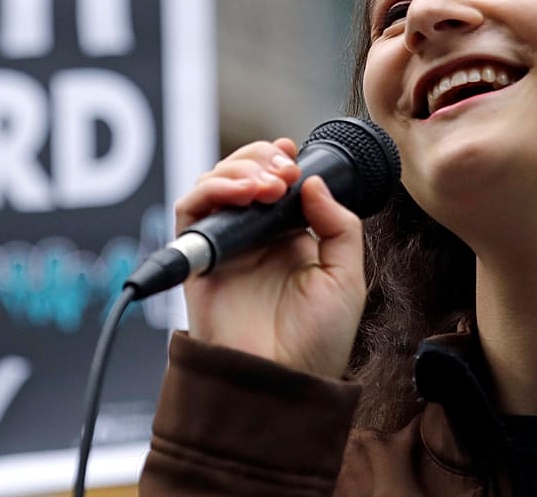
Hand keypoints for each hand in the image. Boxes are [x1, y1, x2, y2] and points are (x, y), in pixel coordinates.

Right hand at [177, 139, 366, 379]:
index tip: (292, 155)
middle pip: (240, 175)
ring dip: (237, 170)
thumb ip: (339, 225)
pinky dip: (210, 190)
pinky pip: (189, 211)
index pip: (274, 182)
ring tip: (266, 184)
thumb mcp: (347, 277)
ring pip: (212, 185)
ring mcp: (224, 248)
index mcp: (288, 239)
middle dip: (258, 160)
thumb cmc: (316, 343)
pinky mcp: (198, 260)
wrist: (283, 381)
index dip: (277, 160)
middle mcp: (253, 239)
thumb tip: (312, 182)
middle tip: (282, 172)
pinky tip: (240, 194)